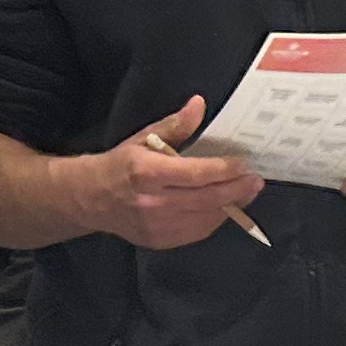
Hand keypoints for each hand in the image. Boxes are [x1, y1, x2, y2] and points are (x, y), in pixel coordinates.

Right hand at [88, 94, 265, 250]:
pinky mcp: (160, 241)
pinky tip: (223, 207)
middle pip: (206, 199)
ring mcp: (157, 226)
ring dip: (230, 206)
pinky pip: (197, 232)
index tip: (243, 164)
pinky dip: (214, 219)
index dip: (223, 170)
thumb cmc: (120, 165)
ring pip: (206, 219)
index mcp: (148, 173)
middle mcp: (153, 203)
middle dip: (236, 191)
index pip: (195, 174)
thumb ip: (174, 125)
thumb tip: (199, 104)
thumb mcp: (142, 139)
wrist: (90, 200)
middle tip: (255, 181)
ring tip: (245, 192)